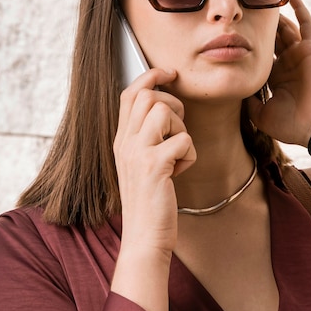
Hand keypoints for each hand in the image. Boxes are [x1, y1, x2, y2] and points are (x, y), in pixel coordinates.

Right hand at [111, 69, 195, 310]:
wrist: (144, 237)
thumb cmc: (149, 201)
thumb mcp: (141, 165)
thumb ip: (146, 138)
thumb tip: (165, 110)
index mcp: (121, 140)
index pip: (129, 93)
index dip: (150, 76)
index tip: (169, 73)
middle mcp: (124, 142)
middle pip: (148, 96)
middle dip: (173, 105)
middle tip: (178, 130)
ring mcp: (137, 154)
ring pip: (165, 111)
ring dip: (182, 130)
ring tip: (178, 155)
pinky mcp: (154, 167)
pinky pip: (183, 140)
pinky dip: (190, 154)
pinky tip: (180, 172)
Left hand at [247, 0, 310, 145]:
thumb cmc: (292, 125)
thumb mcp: (261, 116)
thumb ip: (249, 102)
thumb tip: (238, 89)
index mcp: (275, 79)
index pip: (259, 57)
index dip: (247, 46)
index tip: (232, 35)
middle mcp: (287, 65)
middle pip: (270, 39)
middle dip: (259, 26)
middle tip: (244, 7)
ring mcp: (299, 55)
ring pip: (285, 29)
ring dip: (275, 15)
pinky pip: (306, 23)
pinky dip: (299, 8)